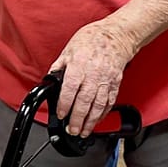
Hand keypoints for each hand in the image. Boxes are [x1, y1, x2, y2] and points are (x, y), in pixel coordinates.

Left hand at [50, 18, 136, 134]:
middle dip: (78, 119)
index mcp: (79, 65)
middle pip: (85, 101)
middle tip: (72, 130)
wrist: (117, 35)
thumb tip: (50, 80)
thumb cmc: (92, 39)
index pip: (71, 89)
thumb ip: (59, 66)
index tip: (62, 114)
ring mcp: (106, 80)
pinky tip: (96, 121)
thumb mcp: (69, 49)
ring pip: (99, 105)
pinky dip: (103, 114)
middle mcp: (94, 74)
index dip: (65, 104)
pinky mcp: (115, 84)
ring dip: (91, 121)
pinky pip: (109, 102)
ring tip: (84, 131)